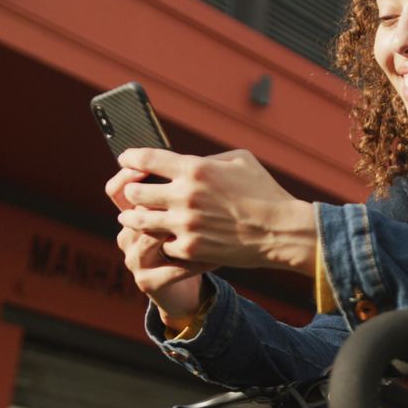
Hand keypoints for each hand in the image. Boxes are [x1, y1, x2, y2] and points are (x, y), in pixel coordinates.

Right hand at [106, 165, 213, 329]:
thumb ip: (179, 186)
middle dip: (159, 202)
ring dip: (183, 231)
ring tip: (209, 224)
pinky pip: (173, 269)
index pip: (118, 189)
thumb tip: (198, 160)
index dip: (130, 174)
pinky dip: (198, 261)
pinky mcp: (148, 282)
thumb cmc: (187, 238)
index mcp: (132, 213)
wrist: (184, 283)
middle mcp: (128, 236)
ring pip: (150, 239)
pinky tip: (217, 256)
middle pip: (133, 211)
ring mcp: (135, 260)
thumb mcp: (178, 211)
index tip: (152, 166)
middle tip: (190, 194)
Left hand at [112, 148, 316, 275]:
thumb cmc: (265, 192)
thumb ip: (208, 158)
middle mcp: (185, 195)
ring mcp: (185, 224)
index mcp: (195, 167)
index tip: (126, 161)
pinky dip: (162, 241)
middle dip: (130, 190)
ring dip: (134, 218)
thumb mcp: (240, 160)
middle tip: (131, 192)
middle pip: (134, 191)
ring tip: (131, 217)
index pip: (146, 159)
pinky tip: (164, 239)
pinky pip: (161, 244)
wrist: (281, 231)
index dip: (130, 158)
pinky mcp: (190, 249)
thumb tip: (186, 160)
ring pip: (139, 220)